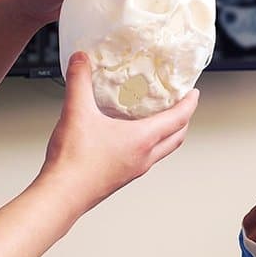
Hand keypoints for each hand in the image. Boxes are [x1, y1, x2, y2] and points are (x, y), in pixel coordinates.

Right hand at [41, 53, 197, 213]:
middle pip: (176, 137)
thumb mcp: (77, 112)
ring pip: (162, 150)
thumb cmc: (74, 163)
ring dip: (166, 134)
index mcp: (142, 140)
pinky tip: (128, 136)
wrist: (62, 195)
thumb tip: (80, 61)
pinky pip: (144, 158)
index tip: (194, 93)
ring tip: (157, 118)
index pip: (178, 119)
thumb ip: (79, 81)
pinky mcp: (121, 177)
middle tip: (182, 105)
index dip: (189, 104)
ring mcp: (133, 169)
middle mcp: (144, 157)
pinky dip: (147, 144)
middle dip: (183, 120)